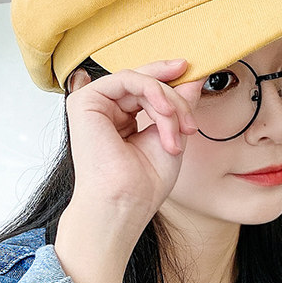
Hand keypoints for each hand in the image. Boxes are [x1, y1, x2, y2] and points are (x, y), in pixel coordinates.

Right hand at [64, 59, 202, 231]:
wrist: (124, 204)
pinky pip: (128, 79)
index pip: (146, 90)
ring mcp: (93, 105)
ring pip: (142, 82)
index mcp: (120, 120)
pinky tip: (166, 113)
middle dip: (175, 99)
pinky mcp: (85, 101)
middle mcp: (105, 110)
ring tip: (179, 131)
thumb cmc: (143, 184)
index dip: (170, 83)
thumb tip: (194, 78)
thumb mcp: (172, 135)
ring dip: (168, 104)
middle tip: (190, 122)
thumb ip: (179, 105)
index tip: (196, 77)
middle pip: (146, 83)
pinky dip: (153, 92)